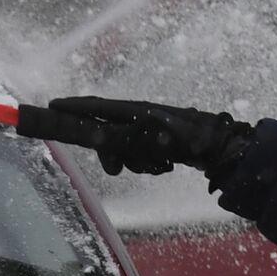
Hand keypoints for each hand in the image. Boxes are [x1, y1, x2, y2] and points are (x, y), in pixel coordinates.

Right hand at [18, 97, 253, 175]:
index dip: (74, 108)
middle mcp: (141, 116)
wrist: (225, 147)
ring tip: (158, 165)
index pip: (98, 106)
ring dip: (135, 161)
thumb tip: (96, 140)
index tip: (51, 106)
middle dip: (111, 152)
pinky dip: (148, 163)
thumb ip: (124, 140)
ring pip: (125, 147)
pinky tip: (165, 165)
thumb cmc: (191, 139)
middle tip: (115, 170)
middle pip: (108, 131)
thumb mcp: (154, 139)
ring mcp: (151, 129)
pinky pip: (141, 154)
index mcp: (137, 109)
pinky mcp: (162, 142)